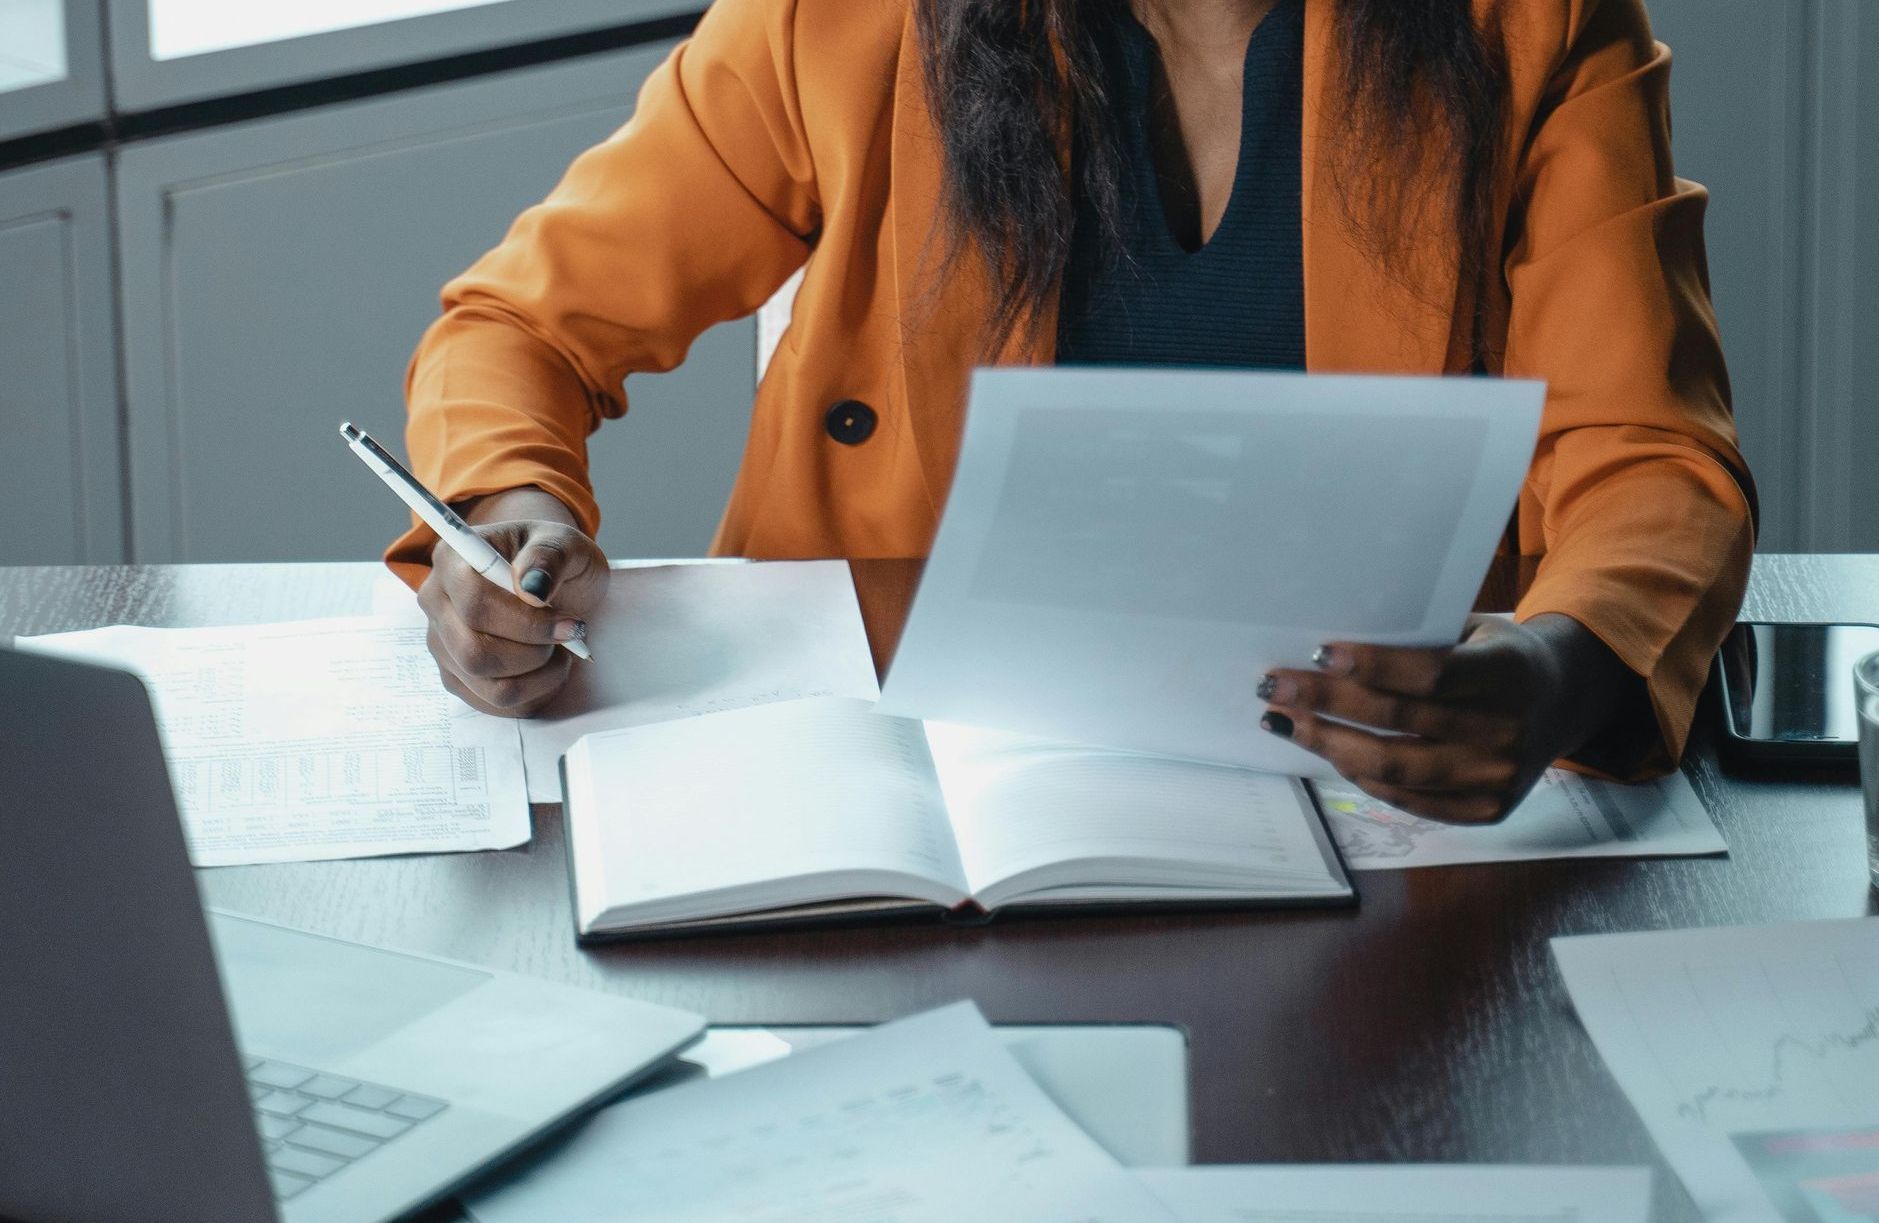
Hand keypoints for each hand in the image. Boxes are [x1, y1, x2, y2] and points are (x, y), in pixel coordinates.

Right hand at [416, 488, 609, 716]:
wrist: (549, 582)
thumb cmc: (553, 560)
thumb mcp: (564, 543)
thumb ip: (548, 556)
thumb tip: (530, 587)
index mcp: (453, 559)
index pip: (475, 603)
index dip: (526, 622)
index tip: (569, 625)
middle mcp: (436, 602)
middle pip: (475, 652)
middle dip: (534, 653)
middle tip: (568, 637)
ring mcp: (442, 643)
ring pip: (487, 685)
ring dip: (538, 676)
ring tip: (560, 651)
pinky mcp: (456, 675)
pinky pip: (493, 702)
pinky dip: (533, 692)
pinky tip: (548, 667)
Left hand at [1257, 614, 1632, 823]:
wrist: (1564, 702)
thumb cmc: (1499, 656)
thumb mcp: (1475, 631)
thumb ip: (1421, 640)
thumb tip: (1331, 650)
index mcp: (1508, 673)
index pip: (1430, 673)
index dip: (1371, 665)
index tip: (1317, 651)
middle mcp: (1508, 730)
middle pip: (1399, 721)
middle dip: (1326, 703)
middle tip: (1275, 687)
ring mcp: (1498, 777)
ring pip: (1395, 768)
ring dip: (1330, 745)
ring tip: (1287, 723)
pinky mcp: (1487, 810)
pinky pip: (1409, 800)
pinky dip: (1362, 777)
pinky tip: (1330, 752)